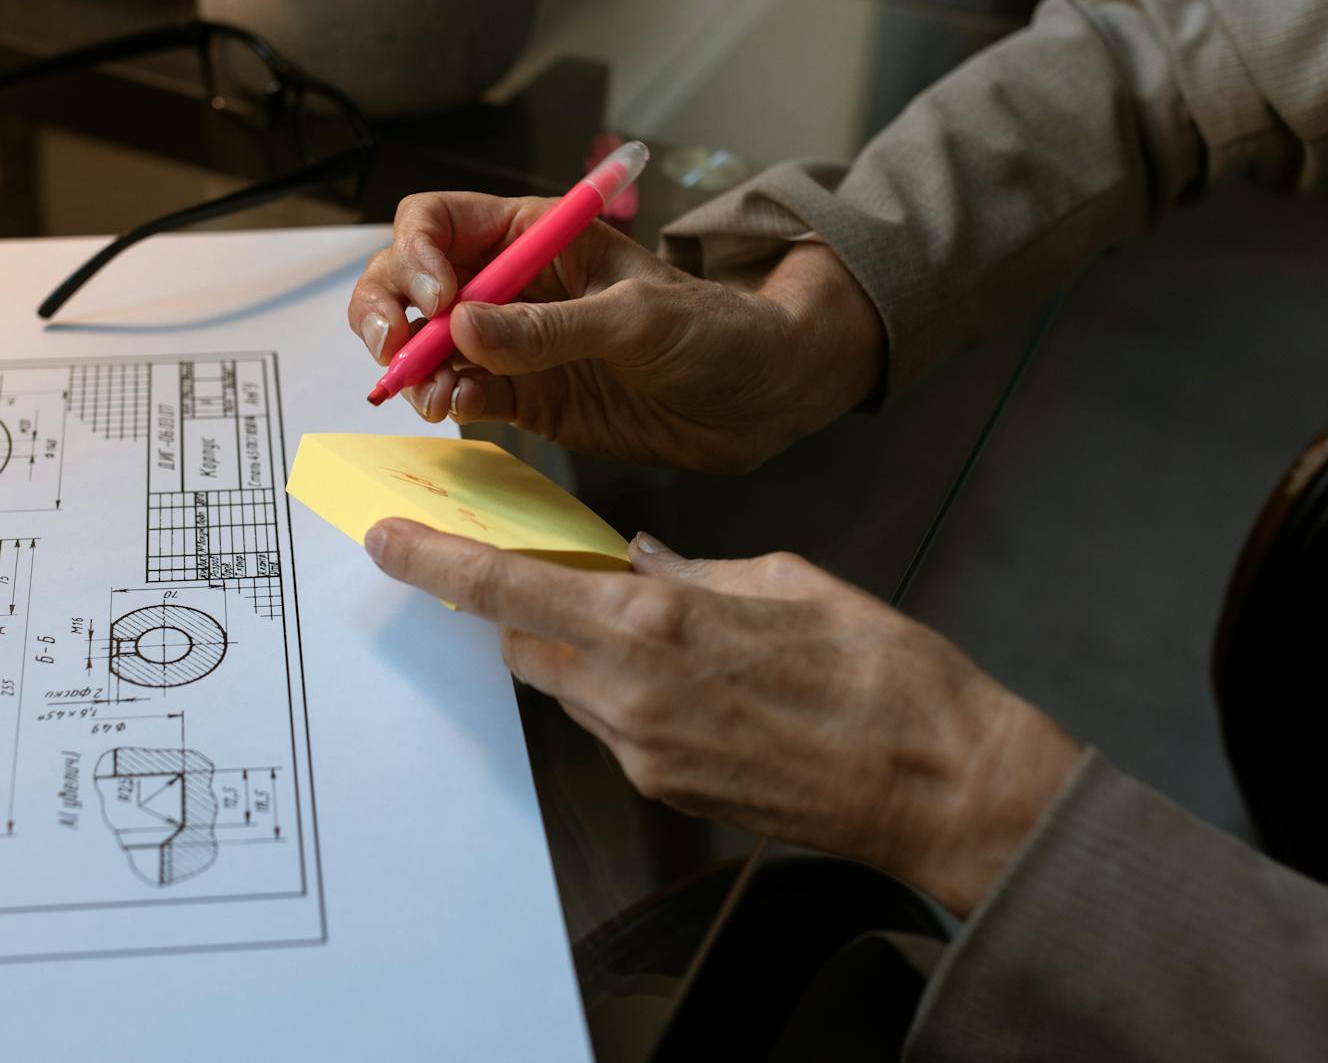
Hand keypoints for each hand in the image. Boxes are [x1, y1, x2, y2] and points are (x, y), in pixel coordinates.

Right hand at [348, 192, 884, 472]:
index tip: (438, 299)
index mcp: (534, 236)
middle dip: (388, 312)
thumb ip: (550, 329)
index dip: (417, 253)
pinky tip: (462, 410)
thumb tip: (464, 328)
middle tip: (395, 352)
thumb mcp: (637, 319)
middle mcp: (510, 284)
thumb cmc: (715, 331)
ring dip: (415, 367)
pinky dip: (448, 401)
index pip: (438, 222)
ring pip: (426, 344)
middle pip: (409, 281)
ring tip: (437, 396)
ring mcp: (512, 344)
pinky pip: (462, 394)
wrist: (759, 400)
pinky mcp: (523, 398)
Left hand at [363, 518, 1081, 917]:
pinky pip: (617, 725)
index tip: (388, 539)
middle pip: (527, 640)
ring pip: (571, 685)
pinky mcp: (668, 788)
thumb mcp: (786, 581)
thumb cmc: (881, 670)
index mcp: (656, 622)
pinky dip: (626, 688)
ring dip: (582, 647)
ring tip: (647, 622)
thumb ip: (696, 573)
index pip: (507, 589)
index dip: (437, 564)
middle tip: (545, 567)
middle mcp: (632, 691)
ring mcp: (645, 750)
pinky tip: (691, 675)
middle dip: (522, 603)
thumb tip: (644, 563)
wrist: (939, 785)